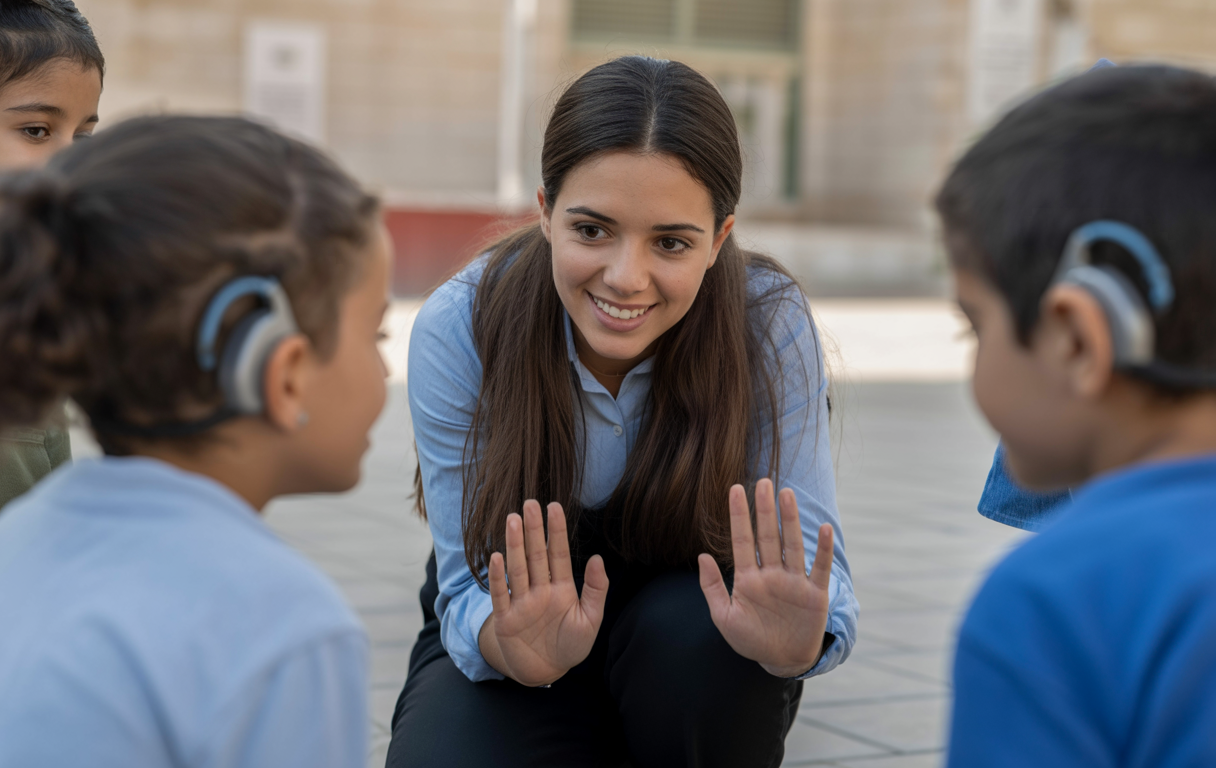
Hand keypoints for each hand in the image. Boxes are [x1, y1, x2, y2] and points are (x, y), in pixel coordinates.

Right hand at [483, 500, 608, 686]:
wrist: (547, 672)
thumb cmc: (570, 645)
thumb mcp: (590, 620)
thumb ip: (595, 590)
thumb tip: (598, 559)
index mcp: (562, 588)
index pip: (558, 553)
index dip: (556, 531)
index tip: (554, 506)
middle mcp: (540, 589)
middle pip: (536, 555)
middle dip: (533, 530)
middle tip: (529, 504)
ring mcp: (521, 602)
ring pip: (518, 569)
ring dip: (515, 546)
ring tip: (512, 520)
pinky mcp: (506, 618)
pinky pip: (500, 594)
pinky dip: (498, 577)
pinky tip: (497, 557)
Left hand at [698, 479, 833, 677]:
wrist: (781, 661)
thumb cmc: (751, 640)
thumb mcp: (724, 618)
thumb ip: (712, 588)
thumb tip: (701, 555)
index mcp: (749, 579)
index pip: (742, 541)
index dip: (739, 516)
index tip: (735, 489)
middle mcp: (772, 574)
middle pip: (768, 537)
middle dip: (765, 510)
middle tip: (763, 481)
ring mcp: (794, 582)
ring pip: (792, 545)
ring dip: (790, 521)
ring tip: (787, 494)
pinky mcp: (814, 594)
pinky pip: (819, 568)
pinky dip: (822, 550)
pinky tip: (824, 530)